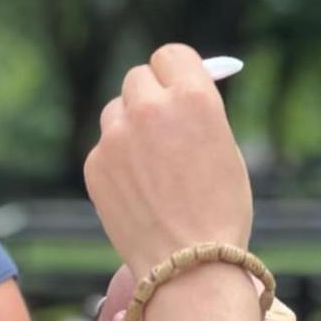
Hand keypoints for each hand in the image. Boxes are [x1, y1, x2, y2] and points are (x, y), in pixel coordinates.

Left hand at [82, 44, 252, 277]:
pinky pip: (105, 145)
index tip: (177, 84)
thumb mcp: (225, 148)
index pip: (170, 55)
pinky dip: (117, 158)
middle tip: (163, 122)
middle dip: (150, 94)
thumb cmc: (220, 210)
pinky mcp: (95, 163)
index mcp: (193, 98)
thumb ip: (197, 112)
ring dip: (129, 123)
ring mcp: (117, 136)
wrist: (188, 265)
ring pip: (116, 109)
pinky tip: (138, 187)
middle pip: (138, 77)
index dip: (175, 70)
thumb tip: (178, 88)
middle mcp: (151, 109)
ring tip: (151, 162)